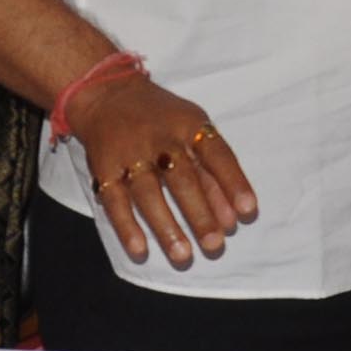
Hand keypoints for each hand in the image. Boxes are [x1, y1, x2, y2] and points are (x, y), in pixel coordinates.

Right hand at [67, 74, 257, 268]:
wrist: (108, 94)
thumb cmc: (162, 120)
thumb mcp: (193, 130)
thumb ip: (215, 174)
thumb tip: (234, 219)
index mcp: (189, 125)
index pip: (217, 154)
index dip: (233, 182)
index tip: (247, 211)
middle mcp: (160, 138)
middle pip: (182, 178)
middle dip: (200, 213)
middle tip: (215, 245)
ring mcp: (130, 154)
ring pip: (148, 193)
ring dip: (166, 225)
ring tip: (183, 255)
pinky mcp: (104, 168)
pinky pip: (114, 200)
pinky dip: (126, 226)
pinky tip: (140, 249)